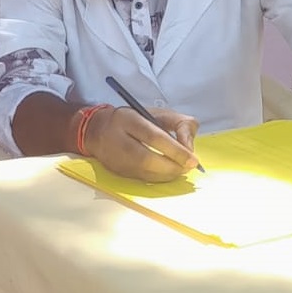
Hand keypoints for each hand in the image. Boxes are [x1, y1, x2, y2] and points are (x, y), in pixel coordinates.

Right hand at [85, 106, 200, 182]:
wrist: (98, 131)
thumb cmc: (133, 120)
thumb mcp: (158, 113)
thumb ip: (180, 123)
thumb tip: (189, 147)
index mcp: (128, 120)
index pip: (154, 137)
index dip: (175, 150)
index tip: (193, 159)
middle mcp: (118, 140)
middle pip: (148, 159)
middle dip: (173, 166)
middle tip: (189, 166)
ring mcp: (116, 159)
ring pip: (146, 173)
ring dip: (169, 174)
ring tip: (182, 169)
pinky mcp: (118, 172)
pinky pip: (143, 179)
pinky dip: (160, 178)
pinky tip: (169, 173)